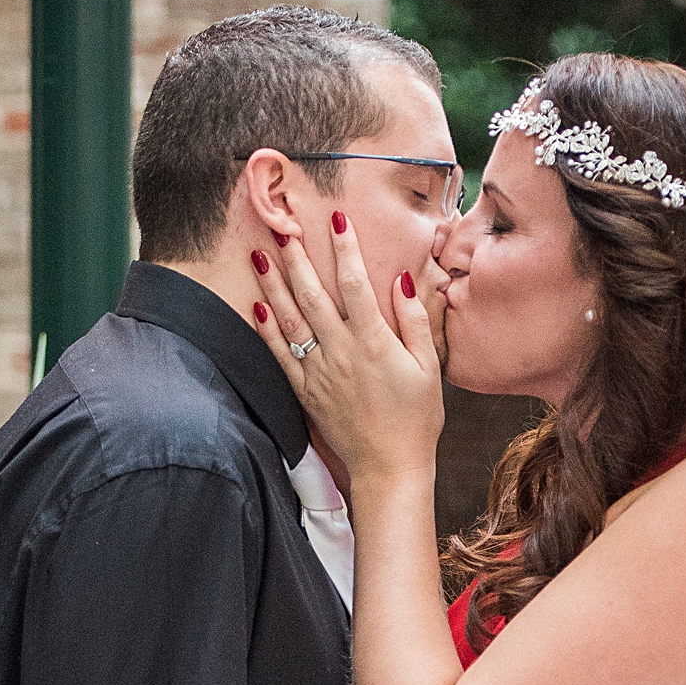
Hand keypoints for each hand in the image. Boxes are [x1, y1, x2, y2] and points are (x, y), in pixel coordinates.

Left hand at [250, 213, 443, 481]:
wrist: (389, 467)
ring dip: (273, 284)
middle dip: (296, 256)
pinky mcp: (306, 391)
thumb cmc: (416, 418)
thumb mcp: (428, 368)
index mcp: (374, 342)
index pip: (355, 283)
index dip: (345, 248)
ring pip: (290, 319)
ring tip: (259, 254)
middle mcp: (341, 352)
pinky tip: (257, 305)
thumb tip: (402, 281)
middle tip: (282, 226)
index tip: (337, 217)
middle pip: (312, 294)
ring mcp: (319, 372)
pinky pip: (280, 355)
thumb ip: (415, 321)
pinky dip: (267, 329)